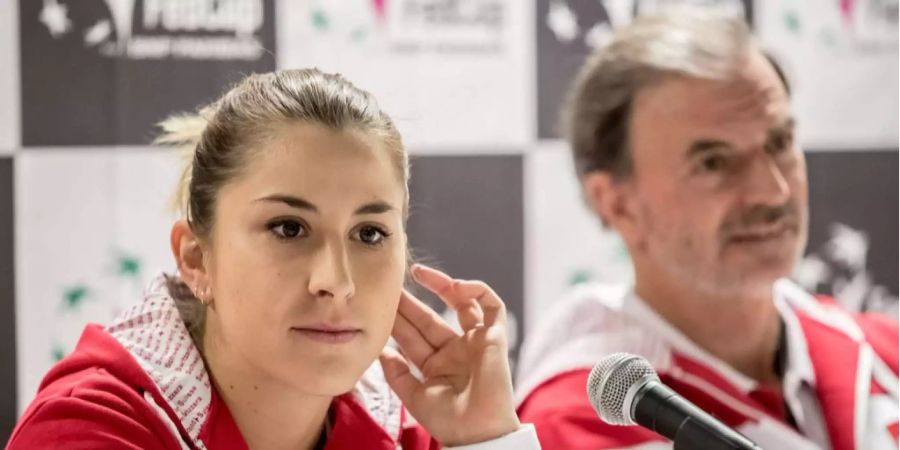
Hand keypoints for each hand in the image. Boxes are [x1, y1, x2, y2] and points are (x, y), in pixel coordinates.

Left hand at [379, 264, 520, 445]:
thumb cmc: (449, 421)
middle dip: (411, 301)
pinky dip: (478, 291)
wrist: (477, 431)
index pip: (414, 336)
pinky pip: (492, 306)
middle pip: (430, 318)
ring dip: (441, 286)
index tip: (380, 304)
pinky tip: (456, 285)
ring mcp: (475, 342)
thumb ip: (397, 374)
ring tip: (419, 273)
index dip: (398, 319)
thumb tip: (381, 352)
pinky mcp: (495, 336)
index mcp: (438, 366)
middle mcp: (456, 351)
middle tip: (392, 283)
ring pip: (460, 304)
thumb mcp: (414, 397)